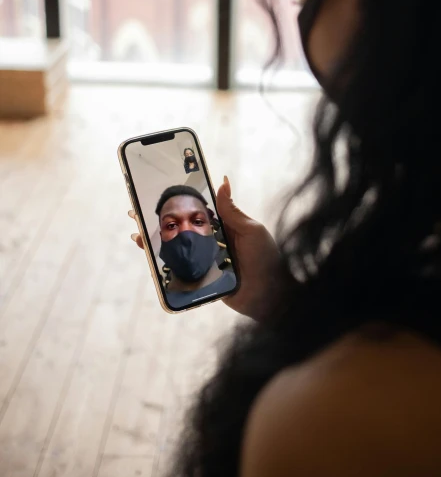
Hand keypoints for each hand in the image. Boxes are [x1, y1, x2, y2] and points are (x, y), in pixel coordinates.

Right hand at [129, 176, 287, 321]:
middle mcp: (211, 242)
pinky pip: (180, 270)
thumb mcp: (250, 229)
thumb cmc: (265, 259)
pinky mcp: (201, 279)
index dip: (178, 204)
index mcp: (223, 226)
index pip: (196, 211)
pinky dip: (162, 265)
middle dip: (159, 221)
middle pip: (181, 229)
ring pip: (176, 249)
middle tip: (135, 212)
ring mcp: (204, 261)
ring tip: (136, 234)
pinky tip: (148, 258)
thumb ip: (231, 209)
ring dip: (155, 242)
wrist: (269, 296)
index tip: (158, 194)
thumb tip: (222, 180)